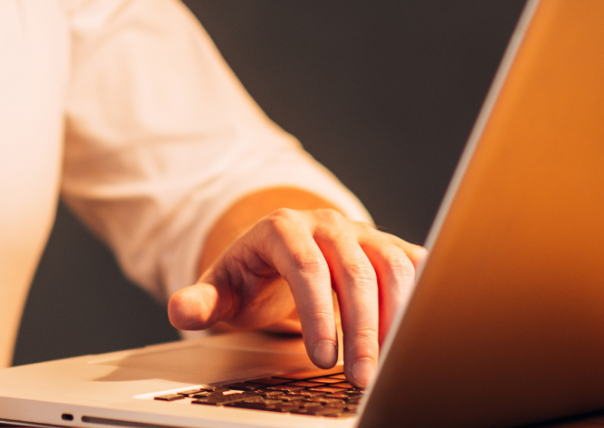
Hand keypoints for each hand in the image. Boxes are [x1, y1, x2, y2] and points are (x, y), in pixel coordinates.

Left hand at [167, 209, 425, 387]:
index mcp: (283, 229)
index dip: (318, 313)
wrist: (279, 255)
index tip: (323, 359)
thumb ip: (201, 302)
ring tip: (390, 363)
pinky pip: (415, 265)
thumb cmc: (252, 278)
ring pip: (394, 266)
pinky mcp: (387, 247)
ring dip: (397, 317)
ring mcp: (362, 234)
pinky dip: (422, 298)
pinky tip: (418, 335)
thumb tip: (182, 310)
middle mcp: (327, 225)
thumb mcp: (222, 290)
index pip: (306, 267)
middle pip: (356, 271)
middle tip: (362, 378)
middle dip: (363, 329)